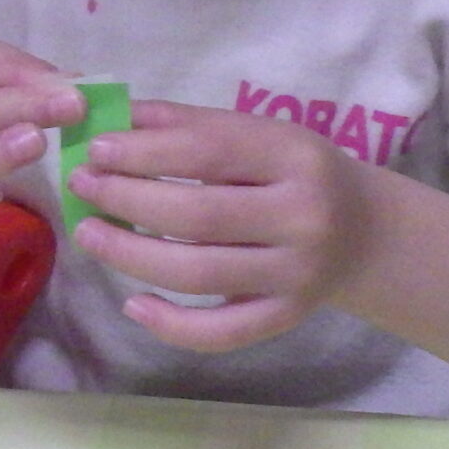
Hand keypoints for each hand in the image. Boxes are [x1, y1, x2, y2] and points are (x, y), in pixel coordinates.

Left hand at [65, 99, 375, 349]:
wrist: (367, 233)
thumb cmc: (295, 174)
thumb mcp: (257, 134)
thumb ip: (190, 124)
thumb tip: (114, 115)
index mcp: (294, 156)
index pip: (208, 152)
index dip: (144, 152)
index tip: (95, 149)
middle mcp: (302, 216)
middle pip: (197, 216)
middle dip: (127, 201)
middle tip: (81, 187)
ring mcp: (296, 274)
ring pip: (199, 274)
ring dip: (131, 257)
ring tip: (89, 233)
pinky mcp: (285, 318)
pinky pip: (220, 333)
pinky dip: (171, 325)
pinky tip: (132, 303)